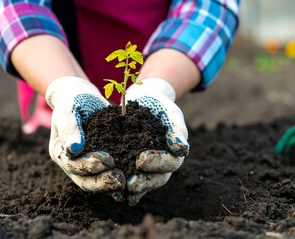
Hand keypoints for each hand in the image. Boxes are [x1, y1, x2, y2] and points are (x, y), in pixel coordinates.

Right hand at [45, 76, 125, 191]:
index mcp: (61, 153)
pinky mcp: (102, 166)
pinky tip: (135, 180)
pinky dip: (122, 179)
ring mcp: (87, 168)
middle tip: (120, 180)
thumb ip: (70, 127)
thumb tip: (74, 149)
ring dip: (112, 185)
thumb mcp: (69, 109)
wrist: (85, 99)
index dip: (90, 166)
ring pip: (98, 183)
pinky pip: (110, 176)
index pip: (73, 165)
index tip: (108, 161)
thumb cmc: (74, 102)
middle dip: (102, 182)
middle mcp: (72, 165)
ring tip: (129, 183)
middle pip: (85, 181)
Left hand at [123, 78, 188, 204]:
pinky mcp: (132, 168)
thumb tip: (181, 149)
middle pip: (157, 179)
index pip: (169, 163)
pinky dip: (123, 188)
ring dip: (133, 189)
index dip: (157, 163)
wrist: (145, 102)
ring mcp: (148, 170)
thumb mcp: (171, 113)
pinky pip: (130, 181)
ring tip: (120, 188)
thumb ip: (177, 130)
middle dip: (144, 182)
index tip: (141, 159)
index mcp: (174, 154)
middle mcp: (162, 166)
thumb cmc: (161, 107)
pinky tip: (112, 191)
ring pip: (144, 185)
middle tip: (130, 183)